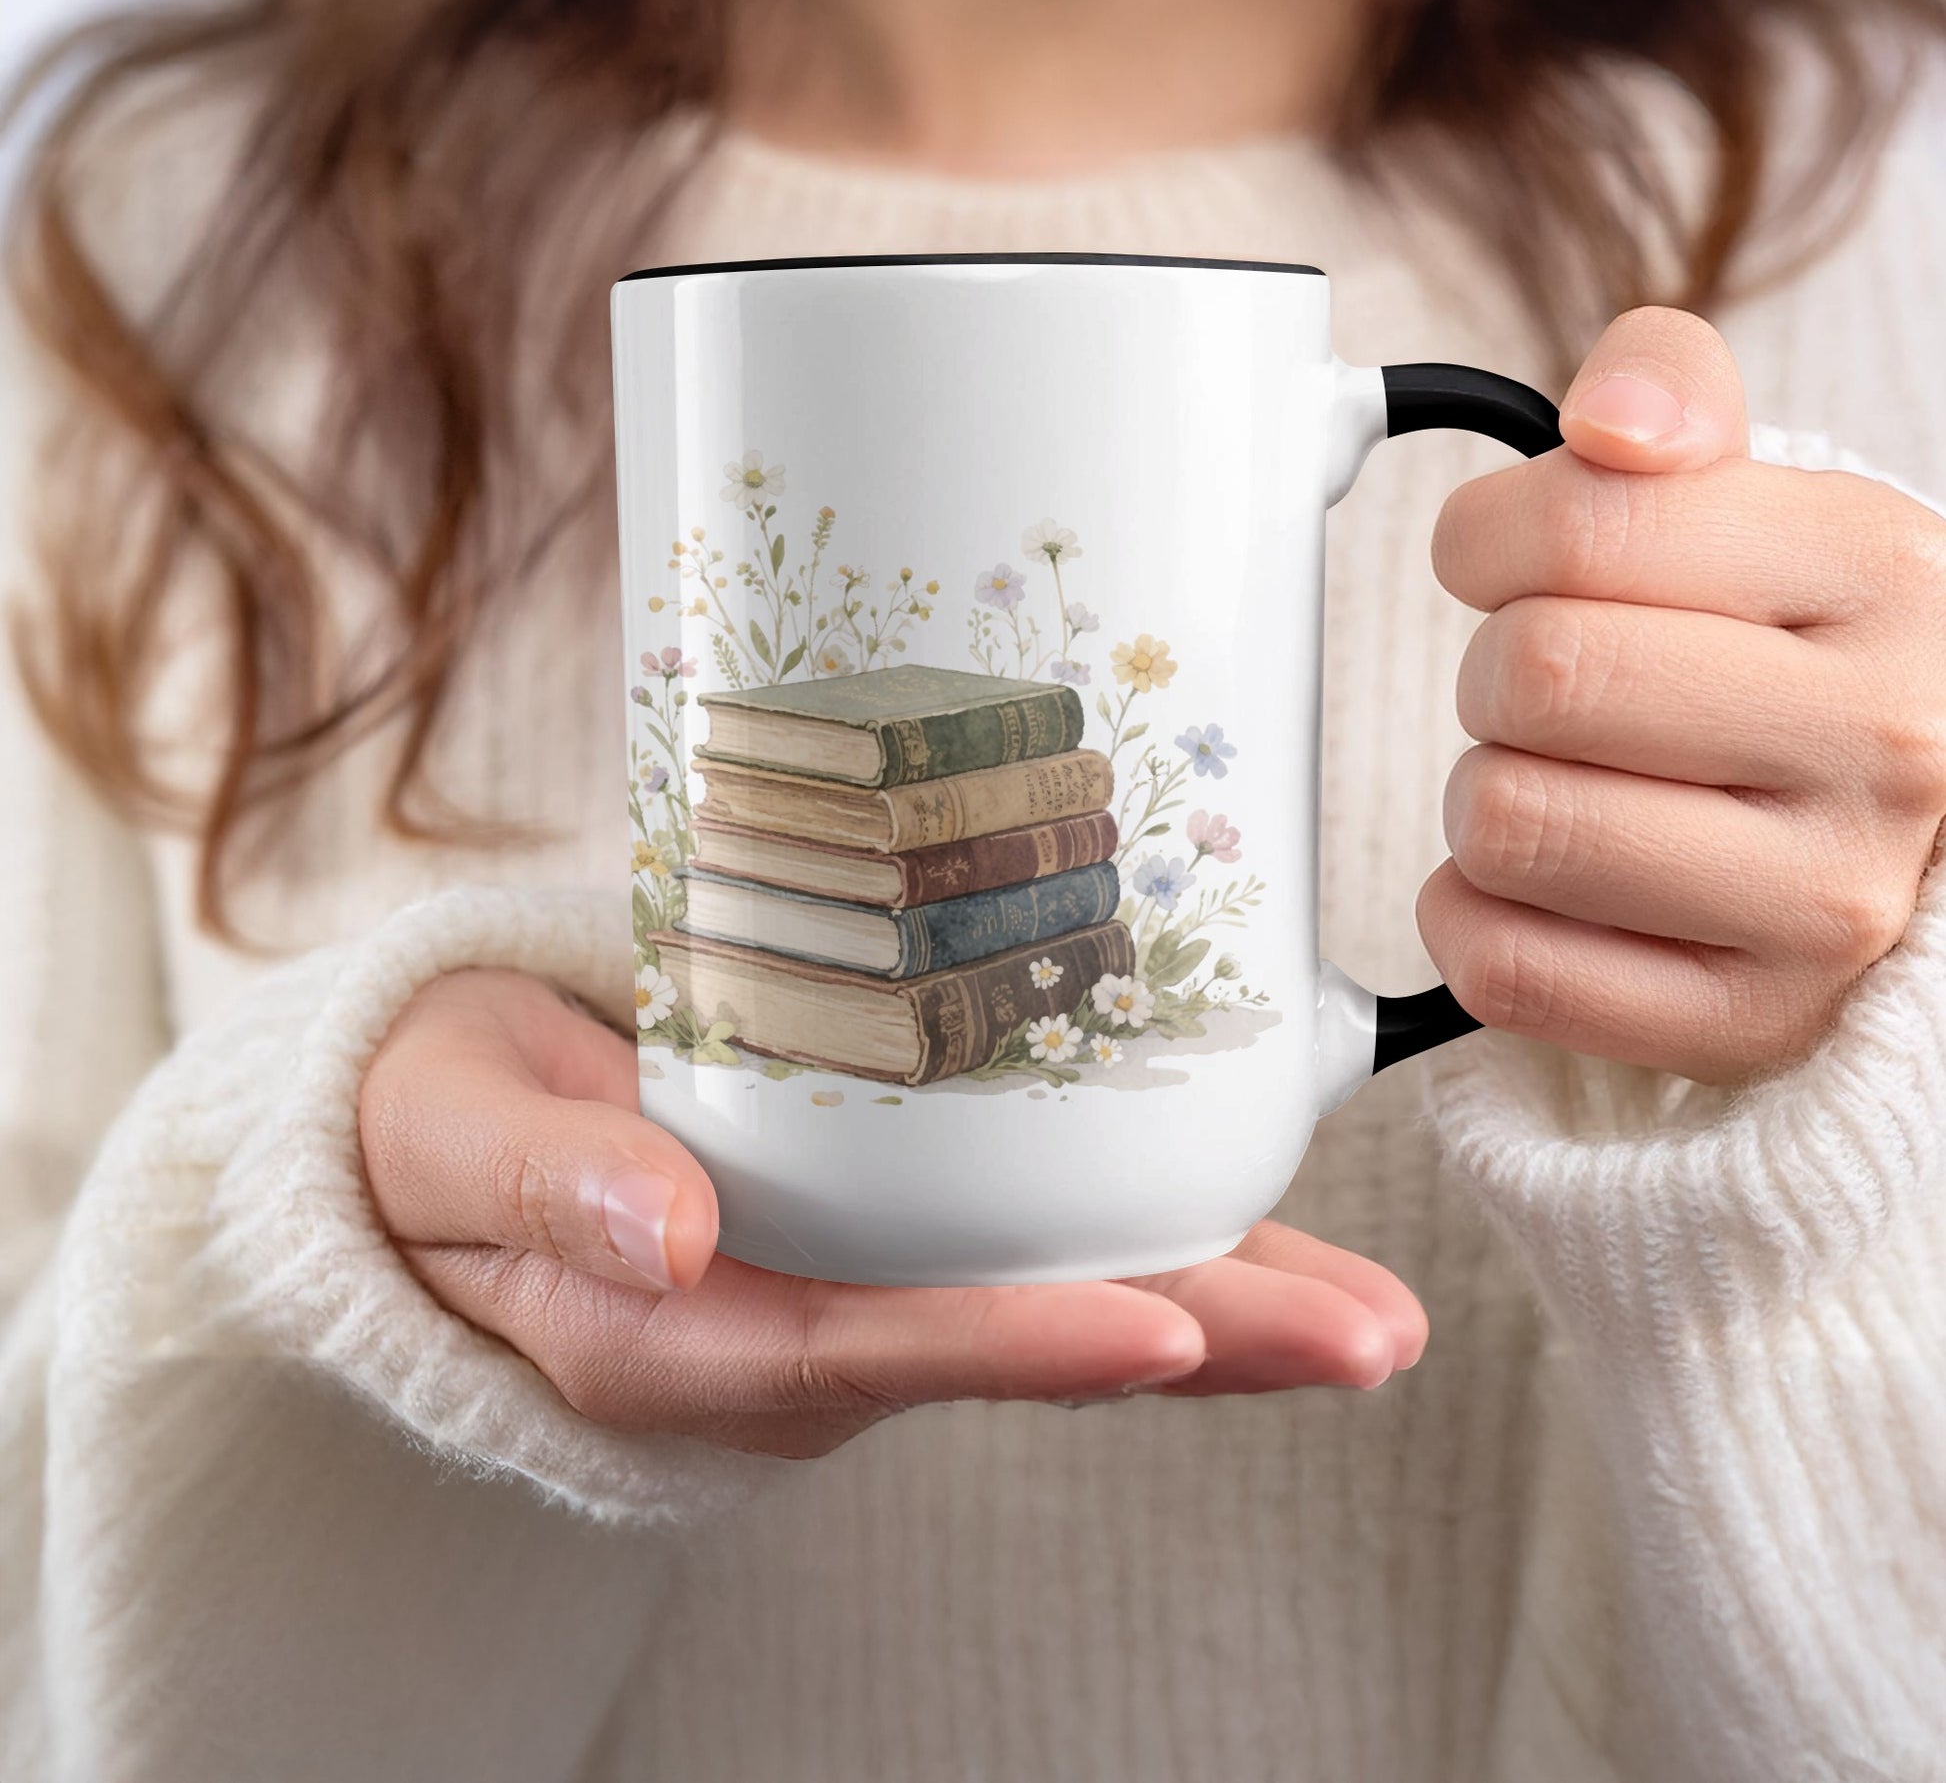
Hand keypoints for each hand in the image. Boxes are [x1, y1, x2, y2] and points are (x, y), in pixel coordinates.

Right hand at [359, 970, 1427, 1457]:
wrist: (450, 1129)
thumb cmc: (443, 1126)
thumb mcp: (453, 1137)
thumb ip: (544, 1183)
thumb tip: (663, 1230)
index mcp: (685, 1331)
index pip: (870, 1349)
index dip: (1017, 1345)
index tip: (1162, 1332)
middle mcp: (797, 1330)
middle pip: (1011, 1344)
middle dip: (1195, 1344)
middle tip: (1368, 1337)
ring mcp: (852, 1285)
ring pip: (1048, 1301)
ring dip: (1215, 1300)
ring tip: (1372, 1308)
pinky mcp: (884, 1229)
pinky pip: (1027, 1241)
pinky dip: (1148, 1231)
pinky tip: (1255, 1207)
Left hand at [1422, 307, 1945, 1086]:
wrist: (1906, 826)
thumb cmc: (1795, 651)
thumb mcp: (1761, 495)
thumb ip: (1669, 395)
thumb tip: (1609, 422)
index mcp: (1877, 571)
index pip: (1579, 528)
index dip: (1485, 540)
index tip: (1503, 563)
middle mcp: (1883, 742)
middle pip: (1532, 678)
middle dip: (1493, 673)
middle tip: (1543, 690)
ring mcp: (1823, 903)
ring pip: (1509, 824)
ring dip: (1485, 796)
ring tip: (1557, 783)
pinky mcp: (1747, 1021)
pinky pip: (1508, 968)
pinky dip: (1472, 917)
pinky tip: (1533, 885)